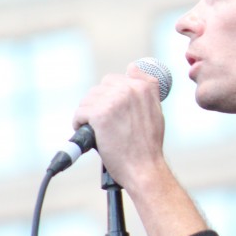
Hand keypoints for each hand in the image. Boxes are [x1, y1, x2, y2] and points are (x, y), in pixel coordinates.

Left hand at [72, 63, 166, 189]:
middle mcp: (129, 89)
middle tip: (106, 126)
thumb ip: (146, 87)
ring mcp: (114, 100)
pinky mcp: (100, 113)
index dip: (111, 97)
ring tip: (100, 132)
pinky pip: (80, 113)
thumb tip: (133, 67)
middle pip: (99, 89)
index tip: (114, 114)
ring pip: (88, 100)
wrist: (144, 169)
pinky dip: (81, 125)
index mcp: (144, 86)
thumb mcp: (155, 110)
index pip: (115, 79)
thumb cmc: (148, 145)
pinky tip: (93, 136)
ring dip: (89, 116)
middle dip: (98, 106)